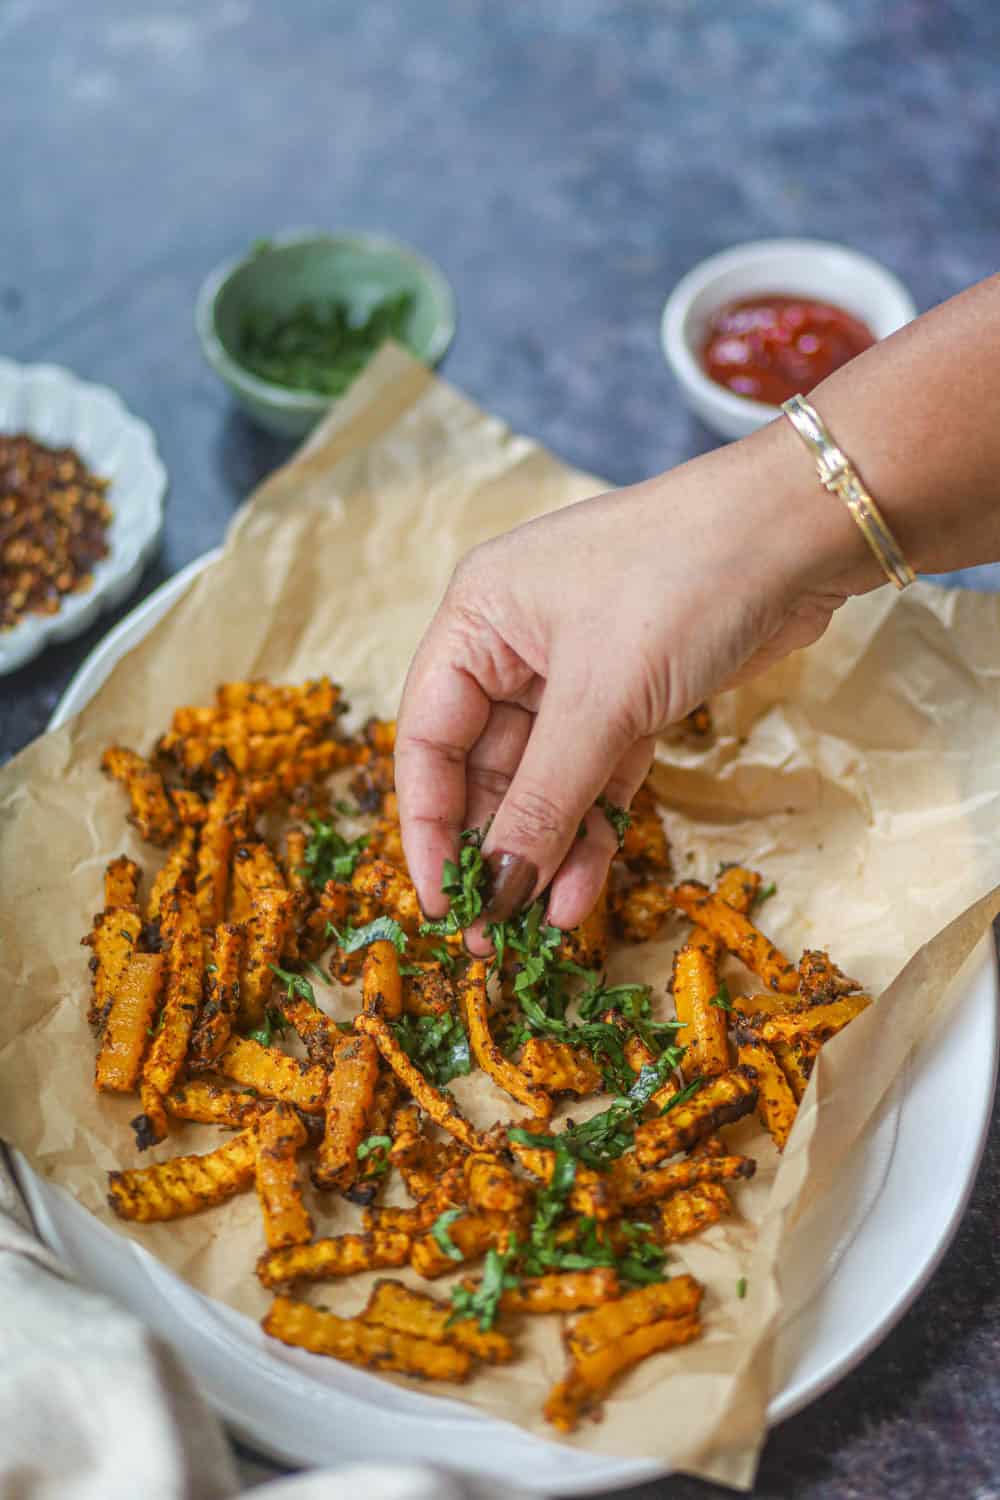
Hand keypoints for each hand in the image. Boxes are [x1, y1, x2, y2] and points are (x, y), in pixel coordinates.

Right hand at [396, 417, 875, 947]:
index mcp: (477, 619)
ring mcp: (576, 672)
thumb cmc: (682, 583)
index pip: (427, 736)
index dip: (426, 823)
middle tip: (494, 932)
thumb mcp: (602, 699)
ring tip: (550, 924)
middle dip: (493, 846)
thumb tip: (498, 889)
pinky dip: (594, 825)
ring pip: (544, 778)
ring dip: (547, 848)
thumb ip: (544, 800)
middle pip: (483, 765)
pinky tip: (586, 888)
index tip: (441, 899)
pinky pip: (596, 774)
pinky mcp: (632, 695)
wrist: (802, 531)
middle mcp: (515, 646)